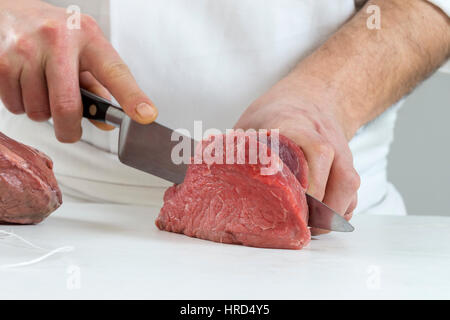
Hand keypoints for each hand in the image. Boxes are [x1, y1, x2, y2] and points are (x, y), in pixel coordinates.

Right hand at [0, 0, 156, 141]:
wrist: (10, 12)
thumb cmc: (55, 36)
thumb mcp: (84, 52)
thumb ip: (98, 87)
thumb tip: (107, 123)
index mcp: (89, 38)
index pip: (115, 73)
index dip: (132, 98)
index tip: (146, 115)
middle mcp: (58, 40)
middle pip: (67, 106)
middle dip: (69, 129)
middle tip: (70, 131)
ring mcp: (27, 49)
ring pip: (39, 111)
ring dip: (43, 112)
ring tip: (44, 90)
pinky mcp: (2, 61)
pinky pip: (15, 106)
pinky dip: (22, 105)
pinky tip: (26, 85)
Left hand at [235, 76, 360, 234]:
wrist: (313, 97)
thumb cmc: (277, 113)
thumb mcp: (250, 123)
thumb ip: (235, 149)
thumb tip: (198, 177)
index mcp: (296, 125)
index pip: (313, 151)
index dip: (307, 182)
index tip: (293, 204)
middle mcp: (324, 138)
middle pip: (338, 175)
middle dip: (319, 208)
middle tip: (298, 227)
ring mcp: (341, 151)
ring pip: (348, 185)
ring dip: (332, 213)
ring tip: (310, 229)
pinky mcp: (348, 163)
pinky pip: (351, 191)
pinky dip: (340, 210)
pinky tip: (322, 220)